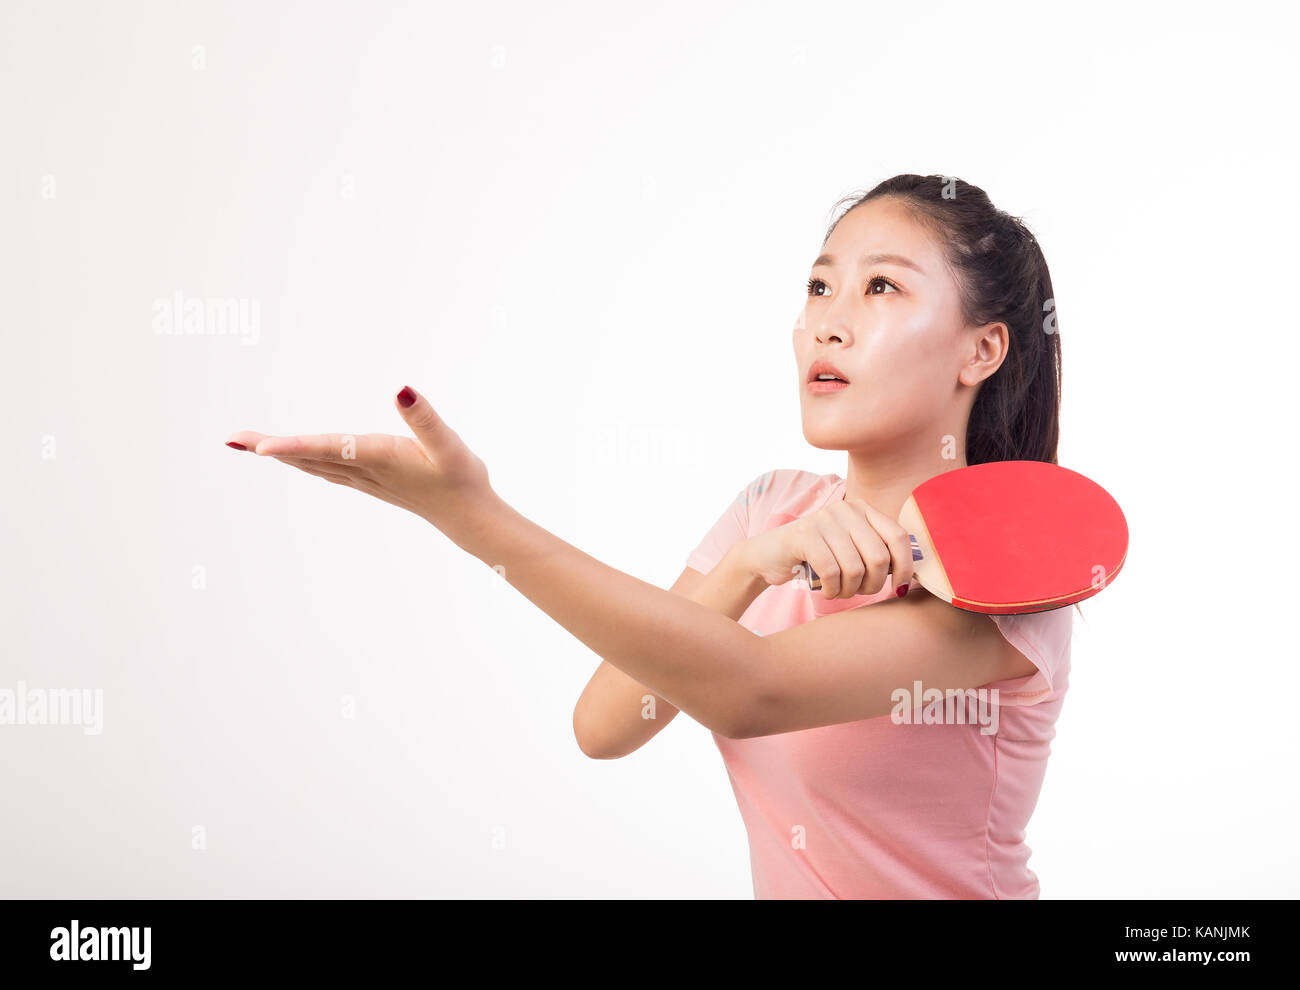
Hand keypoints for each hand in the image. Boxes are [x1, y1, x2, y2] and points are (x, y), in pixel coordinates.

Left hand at [225, 385, 492, 528]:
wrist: (470, 517)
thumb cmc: (462, 480)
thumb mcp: (448, 444)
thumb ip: (424, 417)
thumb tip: (401, 389)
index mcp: (378, 457)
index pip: (327, 449)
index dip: (292, 447)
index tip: (259, 448)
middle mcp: (364, 469)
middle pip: (307, 457)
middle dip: (268, 447)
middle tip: (232, 438)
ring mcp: (364, 478)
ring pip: (312, 464)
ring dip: (280, 454)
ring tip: (248, 445)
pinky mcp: (370, 480)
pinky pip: (325, 469)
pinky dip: (302, 461)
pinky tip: (293, 459)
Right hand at [737, 497, 914, 599]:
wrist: (769, 556)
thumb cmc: (817, 558)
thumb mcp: (850, 549)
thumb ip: (877, 552)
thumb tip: (912, 572)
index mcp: (863, 509)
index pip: (899, 536)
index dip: (906, 566)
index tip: (900, 588)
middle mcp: (846, 509)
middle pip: (878, 557)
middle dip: (873, 585)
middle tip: (861, 593)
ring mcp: (824, 519)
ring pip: (855, 568)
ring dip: (850, 591)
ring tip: (841, 592)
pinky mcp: (804, 535)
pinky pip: (832, 572)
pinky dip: (832, 589)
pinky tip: (827, 590)